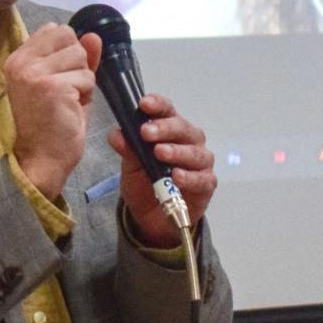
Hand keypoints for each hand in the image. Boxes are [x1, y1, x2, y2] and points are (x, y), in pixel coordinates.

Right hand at [6, 23, 101, 198]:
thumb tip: (94, 36)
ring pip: (81, 57)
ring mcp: (35, 72)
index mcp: (18, 58)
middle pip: (70, 39)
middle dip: (78, 64)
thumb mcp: (62, 84)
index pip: (55, 29)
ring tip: (68, 101)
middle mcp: (22, 61)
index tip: (61, 77)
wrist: (38, 161)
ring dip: (84, 81)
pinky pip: (88, 77)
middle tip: (66, 91)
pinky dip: (87, 94)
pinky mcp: (52, 86)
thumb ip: (77, 59)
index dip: (69, 52)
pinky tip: (71, 110)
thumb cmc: (48, 125)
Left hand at [108, 92, 215, 247]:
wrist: (151, 218)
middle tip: (146, 132)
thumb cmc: (144, 183)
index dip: (158, 105)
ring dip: (177, 151)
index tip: (144, 104)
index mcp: (170, 130)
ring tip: (159, 153)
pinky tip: (176, 176)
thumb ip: (127, 150)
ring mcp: (200, 163)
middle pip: (182, 128)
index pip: (167, 111)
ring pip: (195, 152)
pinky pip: (202, 178)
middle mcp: (189, 141)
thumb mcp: (130, 167)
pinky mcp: (207, 184)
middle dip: (165, 128)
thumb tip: (116, 134)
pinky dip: (189, 177)